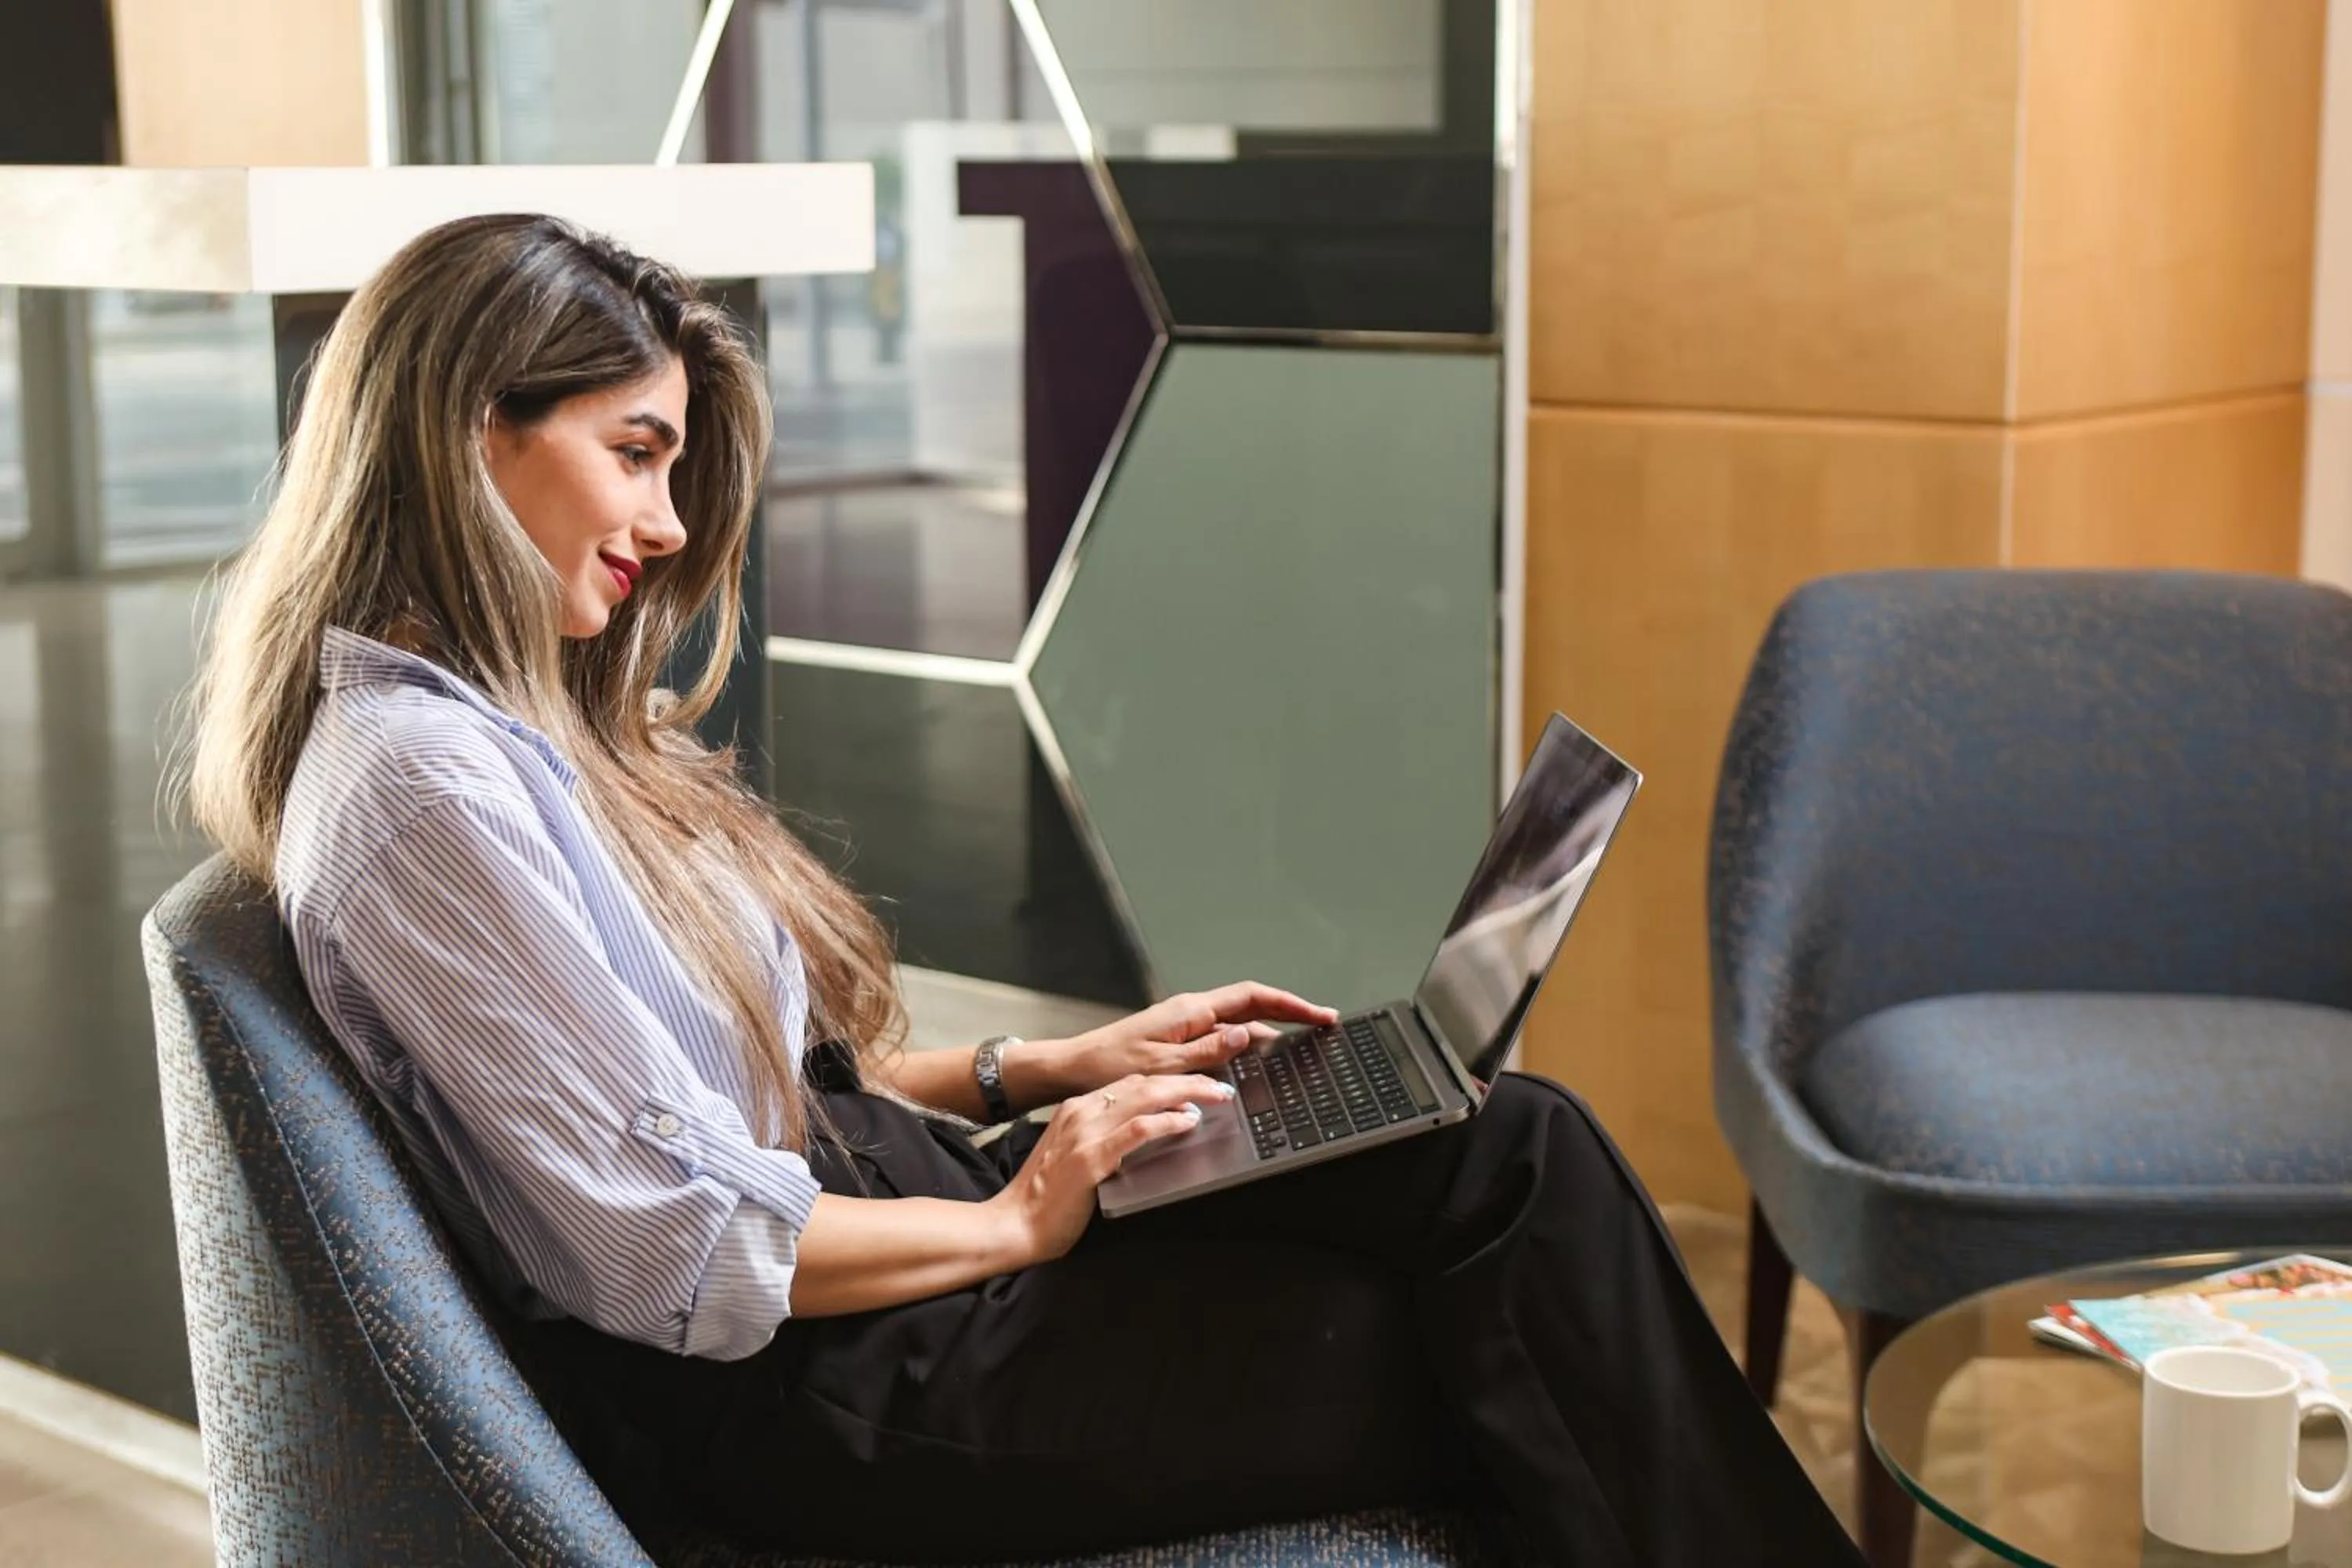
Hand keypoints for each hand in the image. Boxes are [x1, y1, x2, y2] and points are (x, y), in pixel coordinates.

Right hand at [988, 1072, 1237, 1262]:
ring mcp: (1085, 1133)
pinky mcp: (1092, 1158)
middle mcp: (1080, 1112)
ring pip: (1144, 1096)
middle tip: (1218, 1084)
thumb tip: (1140, 1132)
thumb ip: (1101, 1138)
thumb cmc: (1046, 1197)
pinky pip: (1138, 1129)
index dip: (1167, 1080)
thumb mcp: (1073, 1154)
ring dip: (1186, 1092)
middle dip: (1186, 1079)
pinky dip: (1168, 1121)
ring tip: (1214, 1096)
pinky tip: (1187, 1121)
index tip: (1196, 1084)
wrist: (1016, 1224)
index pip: (1130, 1082)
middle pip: (1143, 1082)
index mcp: (1076, 1108)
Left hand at [1044, 982, 1339, 1099]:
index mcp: (1190, 1011)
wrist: (1072, 1071)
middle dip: (1290, 1013)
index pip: (1253, 997)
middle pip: (1252, 1006)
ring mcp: (1184, 1026)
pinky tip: (1256, 1063)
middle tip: (1323, 1025)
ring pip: (1238, 1024)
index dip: (1291, 1004)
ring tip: (1301, 1044)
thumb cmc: (1107, 1067)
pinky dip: (1245, 1047)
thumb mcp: (1163, 1066)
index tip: (1320, 1014)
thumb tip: (1249, 1034)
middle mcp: (1190, 1013)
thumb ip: (1209, 1051)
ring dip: (1270, 1031)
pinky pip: (1221, 1040)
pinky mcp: (1177, 1042)